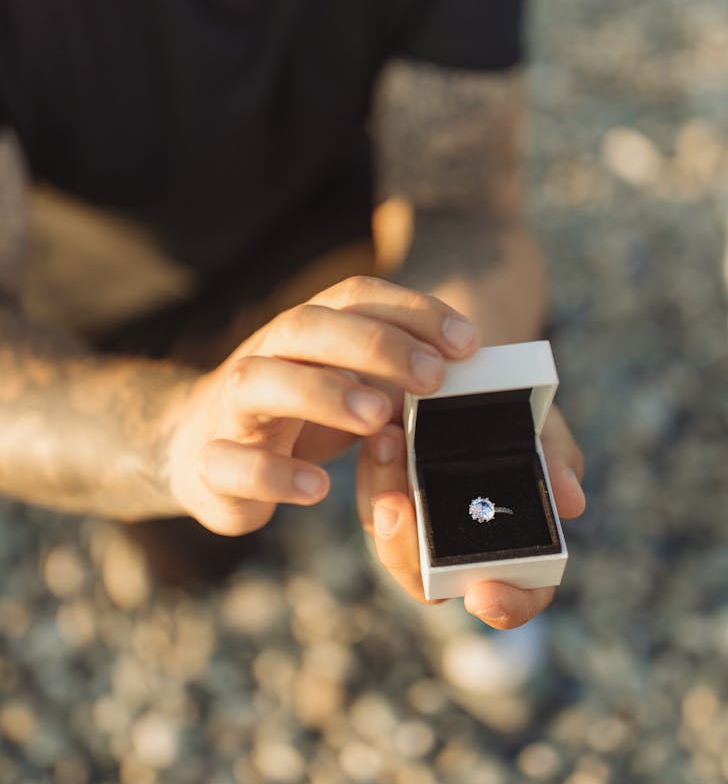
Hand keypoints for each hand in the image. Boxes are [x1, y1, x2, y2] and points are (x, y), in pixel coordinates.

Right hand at [165, 276, 480, 534]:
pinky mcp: (210, 463)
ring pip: (259, 380)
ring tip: (379, 418)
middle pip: (306, 325)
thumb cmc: (296, 412)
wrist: (195, 448)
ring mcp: (230, 407)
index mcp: (305, 330)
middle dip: (372, 344)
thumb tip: (476, 373)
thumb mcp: (347, 382)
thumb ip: (399, 374)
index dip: (412, 310)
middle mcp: (265, 355)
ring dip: (321, 392)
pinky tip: (318, 487)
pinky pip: (232, 462)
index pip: (355, 296)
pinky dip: (275, 474)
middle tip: (433, 376)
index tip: (469, 342)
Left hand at [357, 403, 585, 628]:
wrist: (466, 370)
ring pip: (391, 540)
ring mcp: (421, 523)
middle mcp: (464, 545)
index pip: (520, 593)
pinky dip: (374, 471)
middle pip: (429, 582)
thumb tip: (571, 502)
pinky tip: (382, 436)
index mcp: (517, 541)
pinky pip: (373, 498)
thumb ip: (556, 458)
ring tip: (387, 444)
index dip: (507, 605)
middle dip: (407, 552)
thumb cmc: (516, 410)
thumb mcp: (541, 424)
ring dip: (383, 497)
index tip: (484, 595)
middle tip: (397, 509)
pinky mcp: (386, 494)